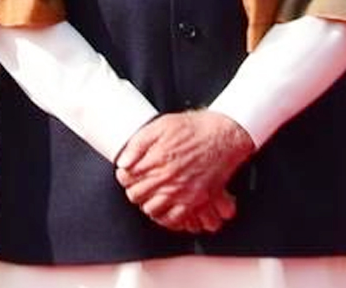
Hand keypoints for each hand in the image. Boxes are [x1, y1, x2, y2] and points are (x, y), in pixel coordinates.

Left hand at [114, 110, 254, 234]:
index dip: (123, 176)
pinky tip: (164, 210)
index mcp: (155, 161)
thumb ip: (137, 145)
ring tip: (149, 196)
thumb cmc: (193, 129)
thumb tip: (123, 162)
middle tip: (137, 184)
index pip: (127, 179)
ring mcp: (182, 192)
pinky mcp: (197, 200)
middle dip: (133, 189)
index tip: (126, 173)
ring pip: (152, 210)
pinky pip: (176, 219)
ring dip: (147, 204)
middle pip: (137, 196)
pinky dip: (166, 219)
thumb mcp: (159, 126)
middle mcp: (167, 180)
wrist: (223, 135)